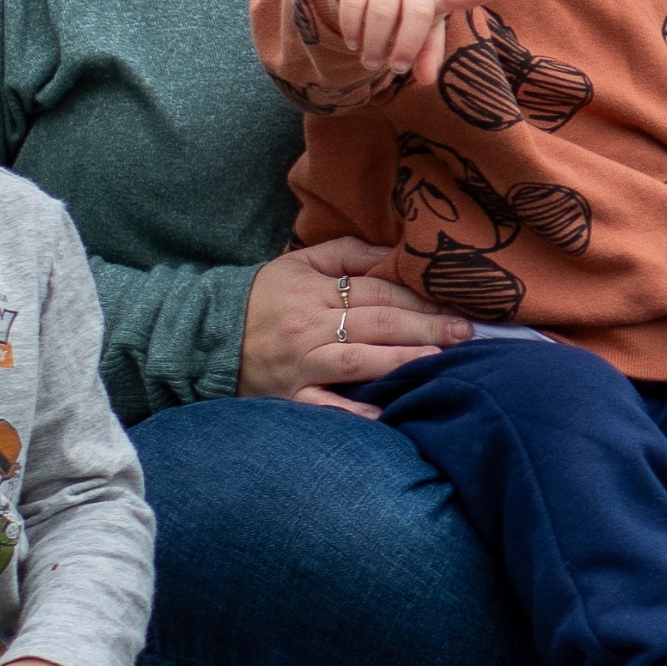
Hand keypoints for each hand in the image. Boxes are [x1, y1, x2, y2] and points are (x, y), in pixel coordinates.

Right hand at [237, 238, 471, 409]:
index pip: (377, 292)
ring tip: (441, 362)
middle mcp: (310, 327)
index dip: (418, 296)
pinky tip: (387, 413)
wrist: (200, 335)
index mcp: (315, 292)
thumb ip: (346, 253)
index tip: (456, 302)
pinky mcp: (288, 397)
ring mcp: (300, 365)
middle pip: (377, 324)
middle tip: (466, 332)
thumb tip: (393, 251)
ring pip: (358, 362)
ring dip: (402, 362)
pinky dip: (354, 412)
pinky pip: (324, 406)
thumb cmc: (260, 297)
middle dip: (426, 327)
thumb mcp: (298, 263)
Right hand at [326, 0, 506, 85]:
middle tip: (396, 69)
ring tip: (372, 62)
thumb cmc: (407, 8)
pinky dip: (353, 29)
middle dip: (406, 47)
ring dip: (375, 43)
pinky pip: (354, 4)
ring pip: (381, 11)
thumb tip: (427, 80)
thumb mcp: (423, 30)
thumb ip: (428, 52)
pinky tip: (355, 43)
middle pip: (417, 14)